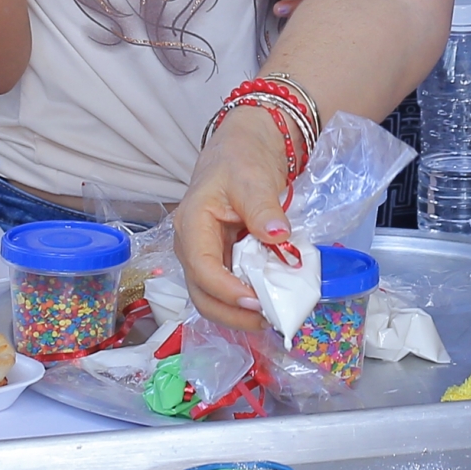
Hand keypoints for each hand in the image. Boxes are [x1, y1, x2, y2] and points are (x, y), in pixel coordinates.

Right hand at [173, 103, 293, 327]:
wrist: (242, 149)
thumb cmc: (241, 160)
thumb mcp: (253, 179)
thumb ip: (264, 209)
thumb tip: (278, 236)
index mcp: (192, 224)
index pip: (202, 268)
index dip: (227, 291)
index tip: (256, 303)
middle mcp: (192, 246)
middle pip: (201, 294)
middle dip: (232, 314)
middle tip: (268, 320)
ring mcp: (204, 255)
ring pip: (212, 298)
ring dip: (238, 314)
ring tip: (270, 318)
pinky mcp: (219, 260)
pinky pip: (227, 289)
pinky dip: (245, 302)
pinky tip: (268, 304)